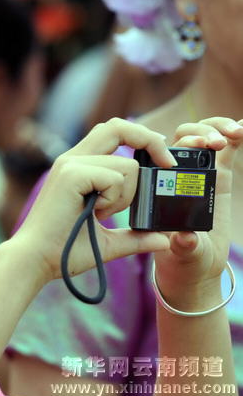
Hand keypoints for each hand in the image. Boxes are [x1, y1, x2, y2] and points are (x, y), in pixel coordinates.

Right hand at [13, 118, 172, 282]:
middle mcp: (73, 159)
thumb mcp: (108, 241)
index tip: (163, 160)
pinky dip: (115, 199)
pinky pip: (115, 178)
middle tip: (166, 165)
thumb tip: (163, 239)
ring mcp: (70, 164)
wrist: (36, 260)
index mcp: (78, 166)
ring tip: (102, 214)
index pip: (113, 132)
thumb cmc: (65, 250)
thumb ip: (134, 236)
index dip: (141, 137)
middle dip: (149, 140)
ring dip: (126, 195)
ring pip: (126, 165)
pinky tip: (95, 213)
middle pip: (117, 126)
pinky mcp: (71, 174)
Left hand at [153, 117, 242, 306]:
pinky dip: (234, 135)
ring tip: (235, 134)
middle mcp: (175, 175)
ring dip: (217, 128)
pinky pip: (225, 151)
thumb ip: (183, 245)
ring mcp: (196, 174)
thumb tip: (186, 237)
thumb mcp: (180, 252)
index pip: (162, 152)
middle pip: (184, 138)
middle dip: (200, 132)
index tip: (193, 150)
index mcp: (160, 186)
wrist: (194, 266)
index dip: (176, 144)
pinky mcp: (217, 177)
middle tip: (215, 143)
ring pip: (203, 137)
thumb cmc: (179, 258)